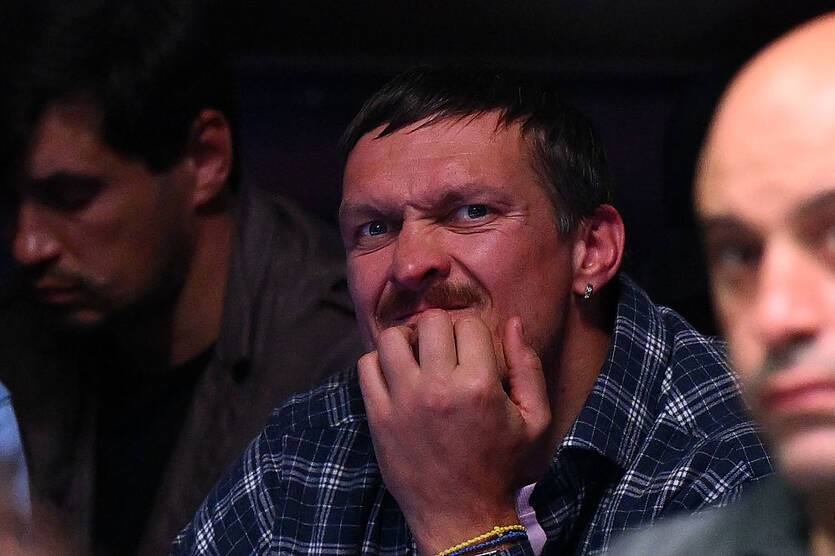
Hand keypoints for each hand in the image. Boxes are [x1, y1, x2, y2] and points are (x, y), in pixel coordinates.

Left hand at [358, 309, 551, 554]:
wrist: (462, 516)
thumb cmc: (502, 465)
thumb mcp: (535, 419)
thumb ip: (527, 366)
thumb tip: (512, 321)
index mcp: (479, 385)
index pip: (468, 323)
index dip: (473, 333)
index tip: (473, 352)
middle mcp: (438, 388)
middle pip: (431, 322)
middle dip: (442, 331)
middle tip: (445, 351)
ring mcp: (404, 402)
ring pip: (392, 338)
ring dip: (407, 341)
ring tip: (417, 356)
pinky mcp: (379, 417)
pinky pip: (366, 367)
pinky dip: (379, 363)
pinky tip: (397, 376)